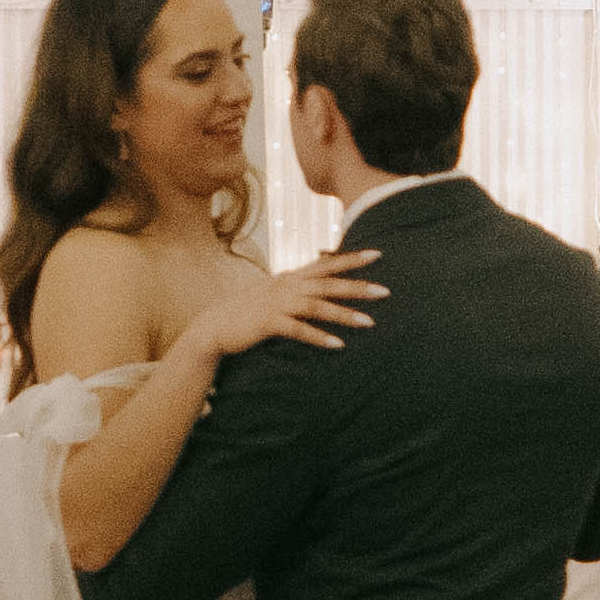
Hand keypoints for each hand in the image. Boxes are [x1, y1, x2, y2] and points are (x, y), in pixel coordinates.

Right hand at [201, 250, 380, 362]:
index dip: (352, 258)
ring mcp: (277, 303)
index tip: (378, 254)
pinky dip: (319, 337)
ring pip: (317, 306)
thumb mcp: (272, 293)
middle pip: (328, 284)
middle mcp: (286, 286)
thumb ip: (294, 288)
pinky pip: (298, 330)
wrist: (214, 325)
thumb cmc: (246, 312)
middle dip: (358, 286)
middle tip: (385, 291)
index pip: (326, 264)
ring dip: (344, 314)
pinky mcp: (268, 323)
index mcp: (290, 278)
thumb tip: (316, 285)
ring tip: (369, 322)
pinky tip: (338, 345)